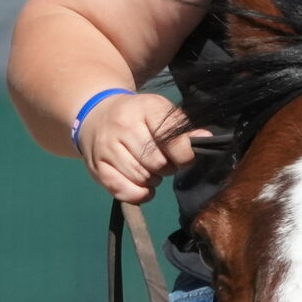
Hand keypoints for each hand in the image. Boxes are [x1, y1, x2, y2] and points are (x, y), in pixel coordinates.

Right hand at [76, 89, 196, 207]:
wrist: (95, 114)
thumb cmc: (137, 115)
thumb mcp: (159, 112)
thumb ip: (181, 129)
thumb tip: (206, 139)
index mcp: (145, 108)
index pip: (171, 138)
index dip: (183, 155)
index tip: (183, 157)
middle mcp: (123, 126)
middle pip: (157, 162)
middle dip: (166, 168)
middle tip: (163, 163)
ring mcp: (106, 147)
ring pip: (141, 177)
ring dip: (152, 180)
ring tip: (150, 170)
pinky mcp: (96, 167)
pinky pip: (123, 190)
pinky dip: (138, 194)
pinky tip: (142, 187)